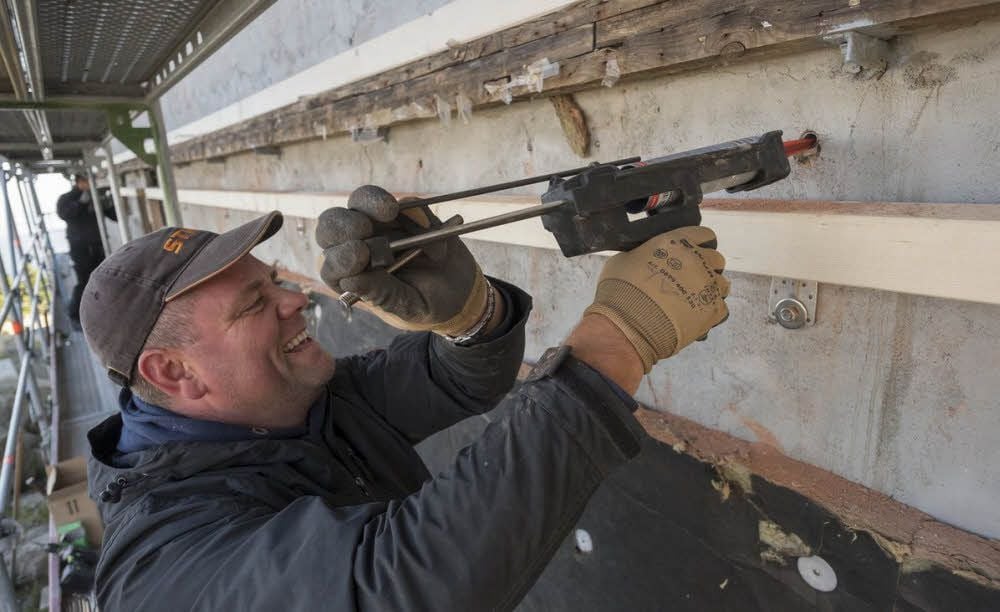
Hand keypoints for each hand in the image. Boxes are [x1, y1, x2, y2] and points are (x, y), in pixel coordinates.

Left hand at [315, 185, 489, 335]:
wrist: (461, 292)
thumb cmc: (426, 304)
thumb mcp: (407, 307)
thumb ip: (382, 294)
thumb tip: (351, 281)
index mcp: (353, 276)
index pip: (332, 264)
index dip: (340, 257)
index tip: (360, 254)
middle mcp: (360, 247)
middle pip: (332, 225)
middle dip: (343, 224)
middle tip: (363, 228)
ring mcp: (381, 227)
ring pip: (361, 202)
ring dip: (370, 202)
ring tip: (390, 211)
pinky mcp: (407, 214)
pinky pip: (405, 203)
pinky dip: (414, 210)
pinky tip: (428, 227)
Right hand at [584, 226, 729, 372]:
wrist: (626, 326)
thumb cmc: (619, 291)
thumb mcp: (623, 259)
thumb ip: (643, 253)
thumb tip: (644, 257)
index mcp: (676, 242)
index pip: (704, 235)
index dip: (698, 244)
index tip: (691, 254)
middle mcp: (697, 259)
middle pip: (716, 259)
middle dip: (706, 267)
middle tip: (690, 280)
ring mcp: (708, 285)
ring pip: (722, 283)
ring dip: (710, 290)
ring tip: (692, 301)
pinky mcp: (713, 310)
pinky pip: (721, 308)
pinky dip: (710, 313)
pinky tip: (694, 317)